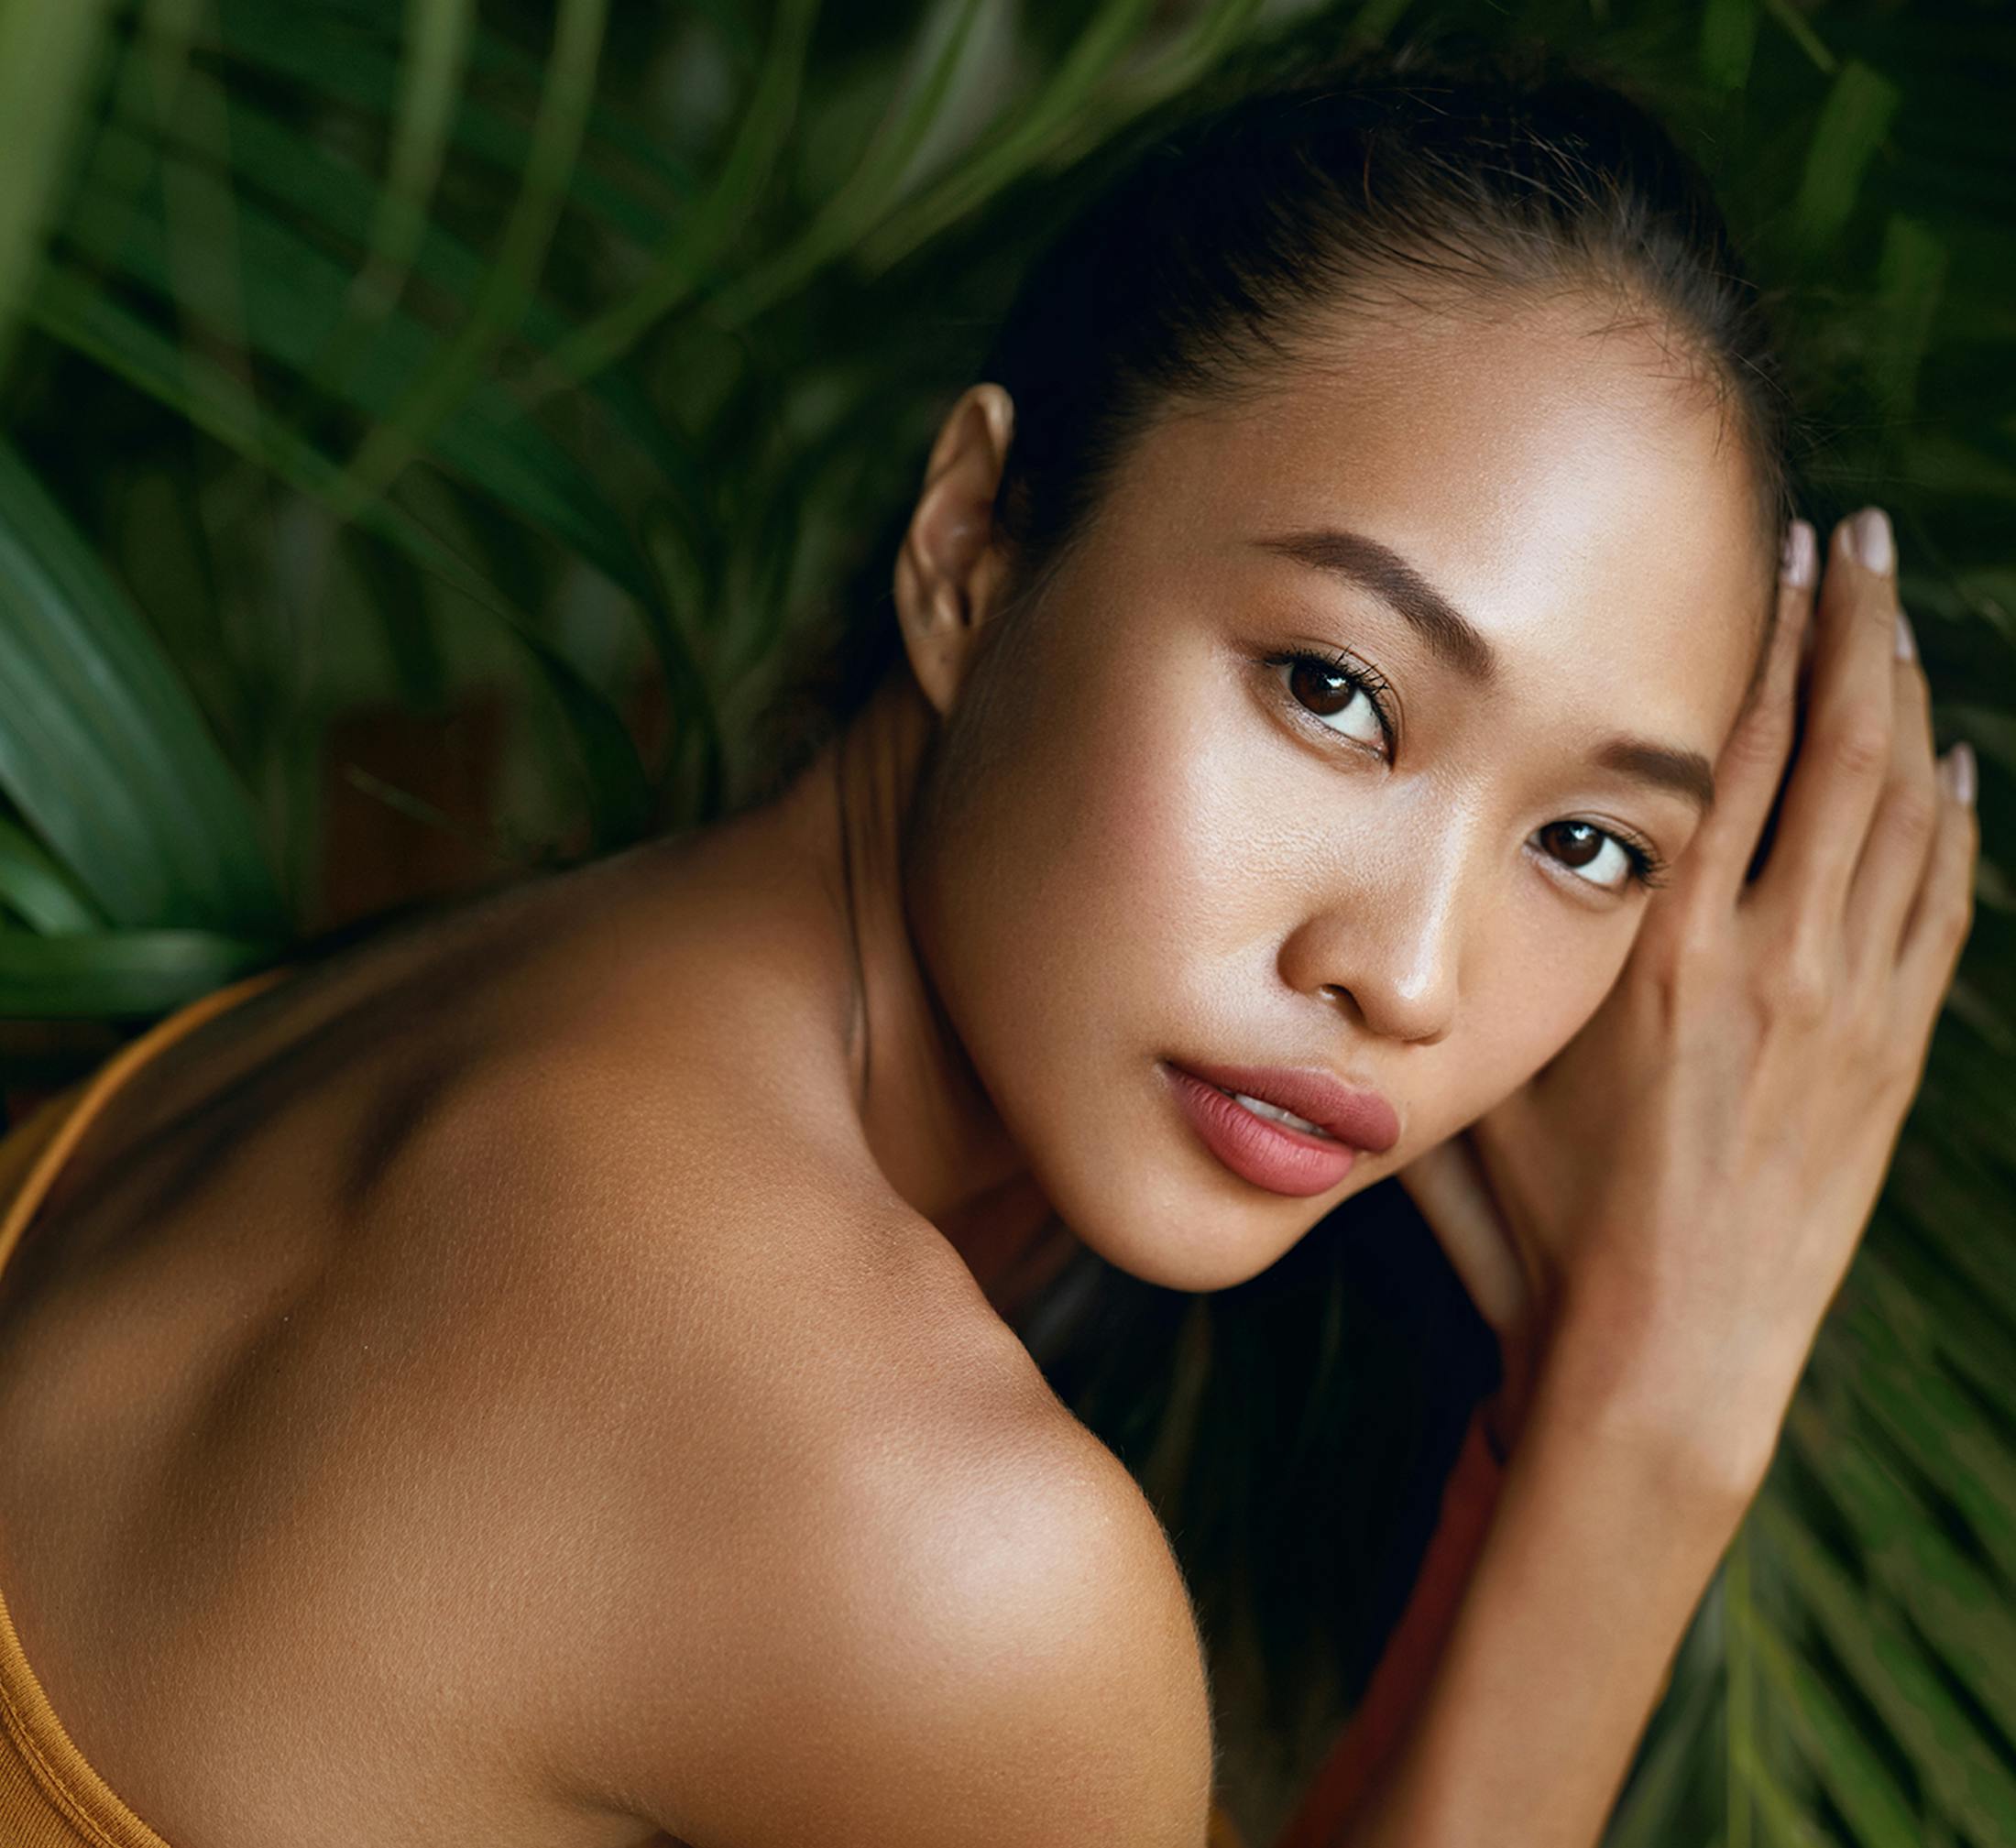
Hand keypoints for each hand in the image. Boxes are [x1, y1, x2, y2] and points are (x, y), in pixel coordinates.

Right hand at [1405, 509, 1977, 1490]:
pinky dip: (1955, 822)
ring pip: (1907, 815)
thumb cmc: (1544, 1233)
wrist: (1664, 1364)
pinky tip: (1957, 766)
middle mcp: (1772, 960)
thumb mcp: (1476, 1087)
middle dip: (1854, 629)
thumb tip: (1370, 919)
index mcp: (1662, 953)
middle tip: (1856, 536)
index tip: (1768, 552)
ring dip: (1910, 702)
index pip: (1726, 753)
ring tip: (1899, 618)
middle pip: (1841, 752)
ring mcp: (1850, 1010)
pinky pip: (1943, 905)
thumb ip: (1454, 990)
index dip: (1754, 640)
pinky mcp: (1891, 1060)